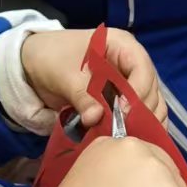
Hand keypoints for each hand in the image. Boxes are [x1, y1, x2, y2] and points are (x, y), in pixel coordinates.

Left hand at [21, 28, 166, 127]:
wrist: (34, 64)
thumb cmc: (52, 58)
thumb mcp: (64, 75)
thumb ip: (82, 96)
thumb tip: (96, 118)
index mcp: (122, 46)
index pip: (142, 69)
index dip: (136, 92)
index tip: (122, 113)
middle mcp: (133, 64)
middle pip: (150, 90)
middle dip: (139, 112)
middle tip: (121, 132)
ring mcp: (131, 84)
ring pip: (151, 106)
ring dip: (141, 124)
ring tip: (123, 139)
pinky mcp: (124, 102)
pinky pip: (140, 117)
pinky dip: (137, 129)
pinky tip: (125, 140)